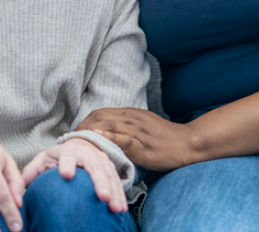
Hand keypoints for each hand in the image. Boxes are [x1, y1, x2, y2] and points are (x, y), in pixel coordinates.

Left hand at [21, 138, 126, 212]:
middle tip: (101, 197)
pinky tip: (121, 209)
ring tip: (114, 207)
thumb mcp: (44, 159)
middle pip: (95, 168)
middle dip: (99, 182)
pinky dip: (120, 195)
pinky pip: (117, 182)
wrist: (81, 145)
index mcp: (69, 150)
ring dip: (113, 192)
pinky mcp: (111, 168)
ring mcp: (102, 160)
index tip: (66, 174)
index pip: (68, 156)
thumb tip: (22, 184)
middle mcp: (88, 153)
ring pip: (109, 176)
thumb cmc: (59, 156)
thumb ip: (33, 170)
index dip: (67, 164)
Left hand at [78, 108, 197, 171]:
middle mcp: (131, 118)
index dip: (84, 122)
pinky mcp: (144, 144)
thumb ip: (126, 128)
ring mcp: (137, 130)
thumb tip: (106, 135)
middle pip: (99, 118)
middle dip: (81, 128)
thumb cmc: (165, 139)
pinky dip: (110, 139)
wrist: (188, 143)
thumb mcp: (143, 127)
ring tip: (77, 144)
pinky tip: (99, 141)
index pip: (99, 113)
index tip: (75, 134)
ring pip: (108, 126)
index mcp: (130, 113)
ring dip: (89, 134)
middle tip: (70, 141)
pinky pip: (125, 139)